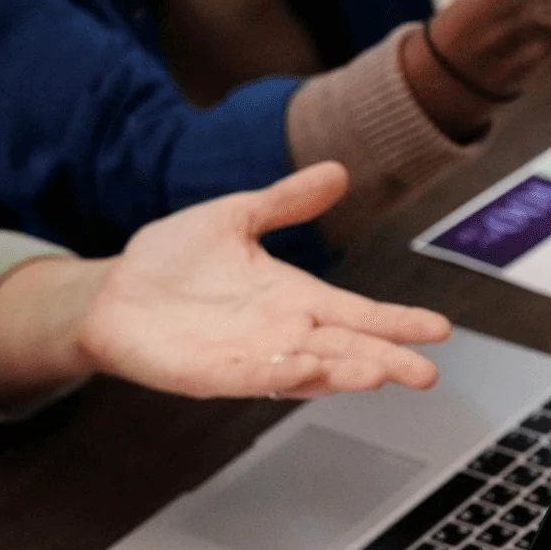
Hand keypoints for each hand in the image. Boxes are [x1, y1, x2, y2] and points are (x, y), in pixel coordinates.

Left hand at [78, 164, 449, 397]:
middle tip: (427, 374)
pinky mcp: (212, 375)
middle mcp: (284, 333)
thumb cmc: (172, 261)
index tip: (440, 329)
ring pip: (309, 369)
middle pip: (348, 350)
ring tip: (378, 373)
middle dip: (388, 360)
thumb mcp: (234, 217)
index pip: (360, 313)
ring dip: (343, 373)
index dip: (398, 322)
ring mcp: (252, 357)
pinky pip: (252, 377)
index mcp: (296, 298)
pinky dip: (279, 374)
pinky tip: (306, 369)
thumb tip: (337, 172)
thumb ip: (285, 202)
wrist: (110, 293)